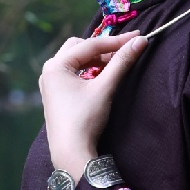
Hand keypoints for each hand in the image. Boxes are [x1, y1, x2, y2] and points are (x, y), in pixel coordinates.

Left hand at [38, 32, 144, 175]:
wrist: (71, 152)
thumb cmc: (85, 119)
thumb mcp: (105, 88)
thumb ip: (121, 62)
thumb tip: (140, 41)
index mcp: (56, 65)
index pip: (90, 45)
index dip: (116, 41)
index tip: (138, 36)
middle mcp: (49, 70)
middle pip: (79, 48)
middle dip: (102, 48)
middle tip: (124, 51)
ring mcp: (50, 83)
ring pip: (76, 60)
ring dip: (95, 59)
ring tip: (115, 64)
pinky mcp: (55, 95)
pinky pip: (73, 73)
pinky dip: (88, 71)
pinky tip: (101, 77)